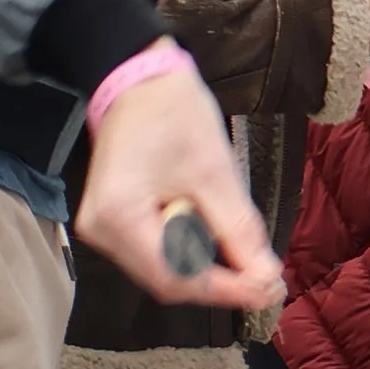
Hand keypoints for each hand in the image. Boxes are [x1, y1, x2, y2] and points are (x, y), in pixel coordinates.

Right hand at [75, 59, 282, 311]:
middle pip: (165, 279)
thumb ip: (238, 228)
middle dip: (218, 282)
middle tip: (267, 279)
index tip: (269, 290)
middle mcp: (100, 232)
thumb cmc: (173, 112)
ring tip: (249, 262)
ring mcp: (101, 229)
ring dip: (206, 268)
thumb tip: (266, 277)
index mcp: (118, 215)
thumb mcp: (214, 169)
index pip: (174, 276)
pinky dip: (189, 252)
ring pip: (161, 269)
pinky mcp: (112, 222)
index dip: (224, 289)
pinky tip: (217, 242)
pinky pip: (154, 252)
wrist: (137, 79)